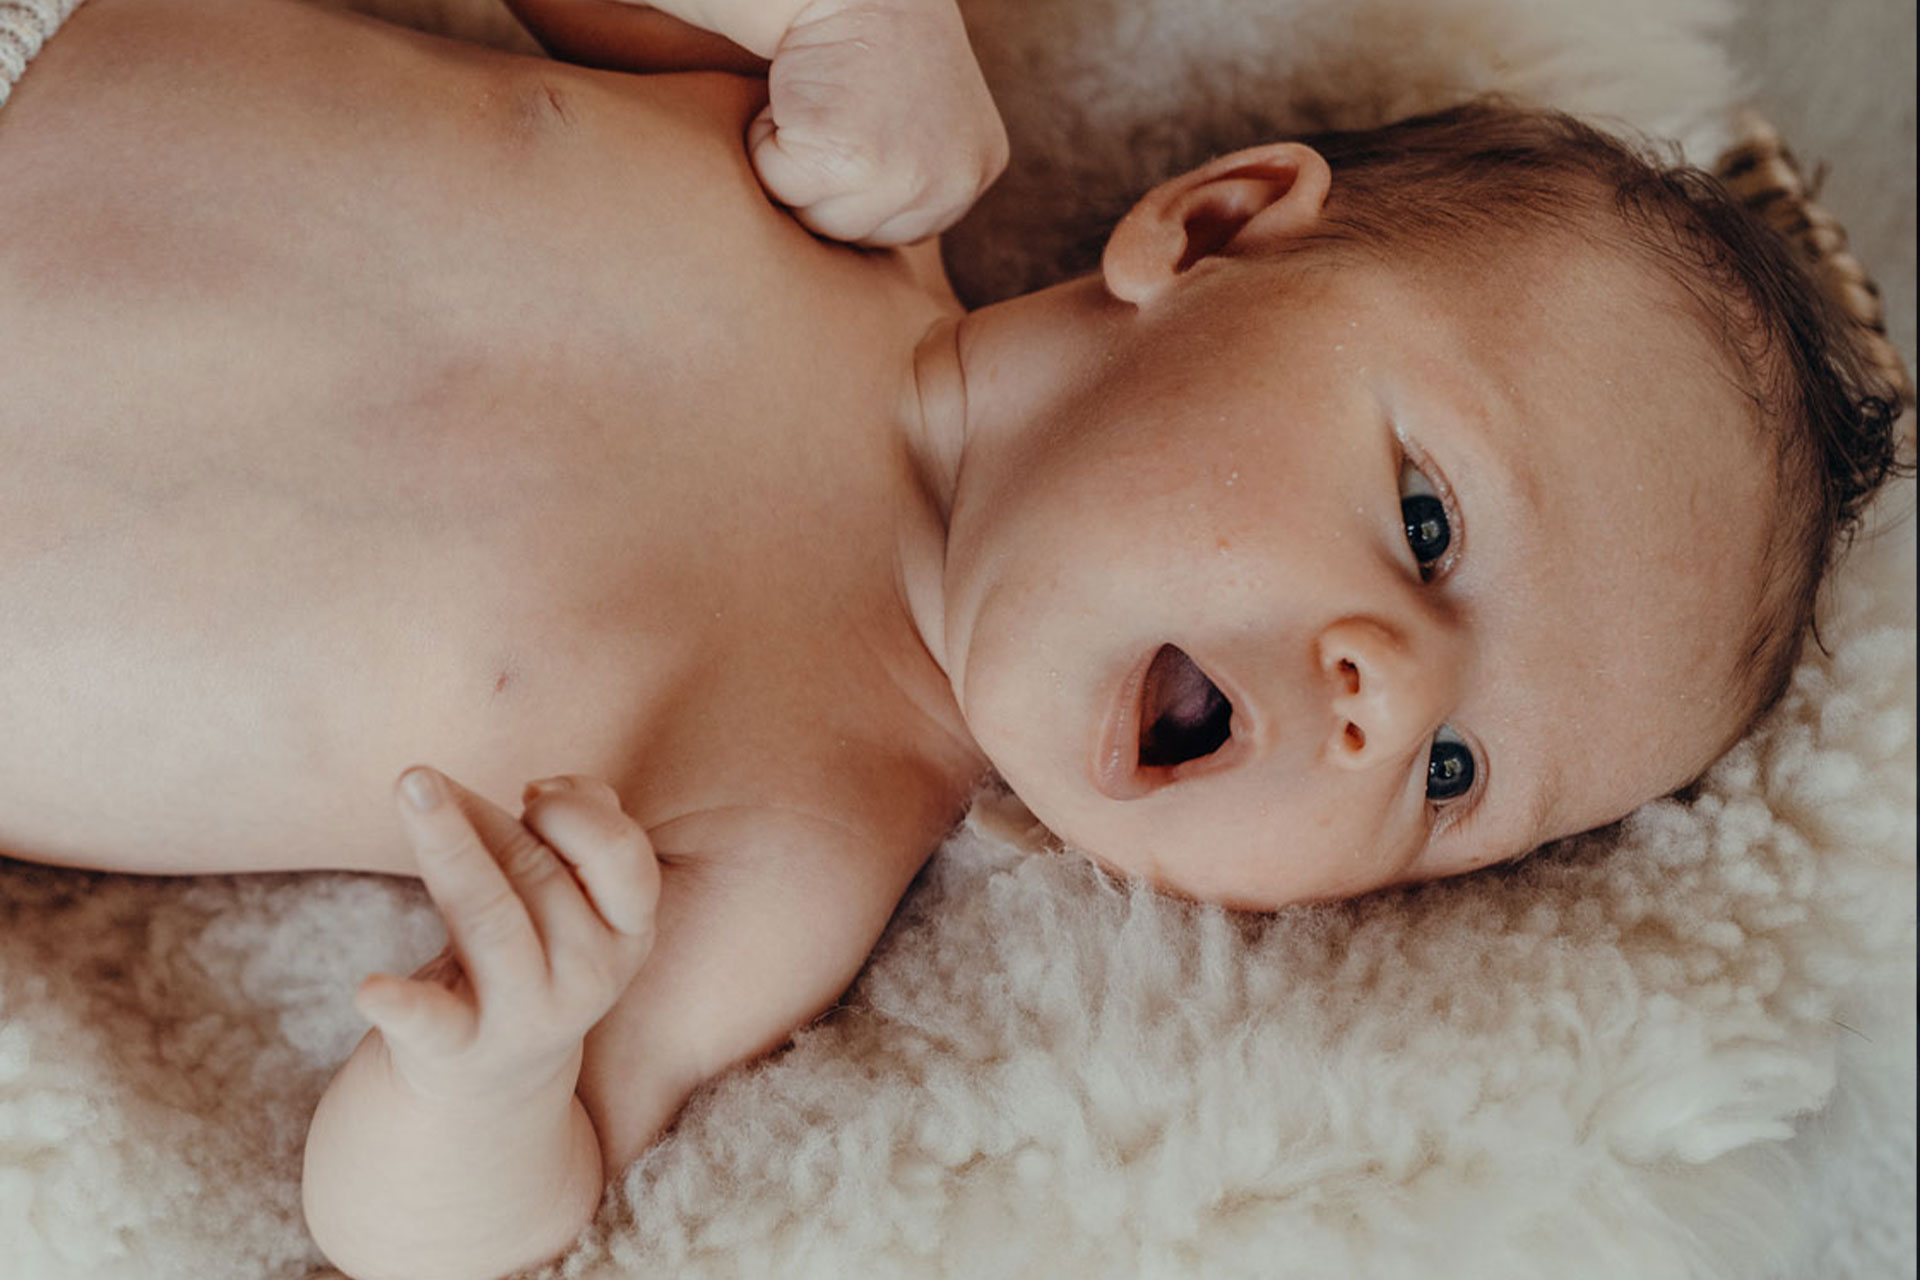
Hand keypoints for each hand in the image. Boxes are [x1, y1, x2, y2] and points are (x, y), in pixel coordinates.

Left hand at [355, 768, 659, 1103]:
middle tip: (423, 780)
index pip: (617, 854)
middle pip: (538, 873)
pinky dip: (400, 1005)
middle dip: (483, 816)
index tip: (528, 793)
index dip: (573, 810)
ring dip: (450, 847)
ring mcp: (525, 1018)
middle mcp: (590, 979)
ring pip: (490, 919)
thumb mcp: (583, 898)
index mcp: (630, 933)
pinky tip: (369, 989)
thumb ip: (586, 824)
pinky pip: (433, 1022)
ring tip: (412, 786)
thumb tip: (541, 791)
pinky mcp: (457, 1048)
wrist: (495, 1078)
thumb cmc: (536, 951)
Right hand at [750, 0, 1008, 244]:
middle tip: (833, 106)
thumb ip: (915, 176)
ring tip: (816, 103)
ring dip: (792, 164)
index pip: (890, 229)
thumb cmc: (872, 35)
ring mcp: (906, 175)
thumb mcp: (926, 116)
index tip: (854, 122)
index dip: (850, 181)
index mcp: (974, 172)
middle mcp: (953, 183)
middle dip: (822, 179)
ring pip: (812, 216)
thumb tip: (867, 235)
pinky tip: (796, 96)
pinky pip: (777, 185)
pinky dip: (764, 142)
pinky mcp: (849, 159)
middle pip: (852, 233)